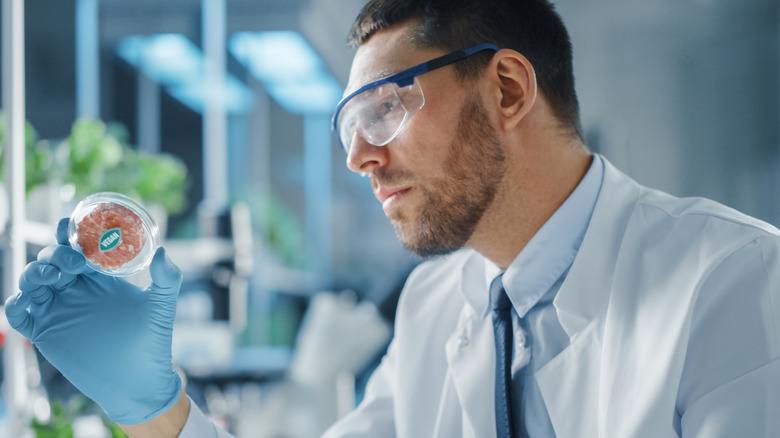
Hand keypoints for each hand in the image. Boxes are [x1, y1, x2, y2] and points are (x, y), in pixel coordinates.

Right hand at [5, 218, 182, 424]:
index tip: (70, 223)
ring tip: (53, 276)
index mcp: (99, 278)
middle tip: (73, 261)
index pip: (78, 248)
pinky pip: (19, 313)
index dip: (69, 233)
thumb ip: (167, 278)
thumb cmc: (153, 342)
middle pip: (51, 260)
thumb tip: (162, 250)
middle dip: (55, 252)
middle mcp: (76, 290)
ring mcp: (58, 310)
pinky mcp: (45, 332)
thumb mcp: (162, 306)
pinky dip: (15, 303)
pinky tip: (27, 299)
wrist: (138, 381)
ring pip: (32, 280)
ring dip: (34, 271)